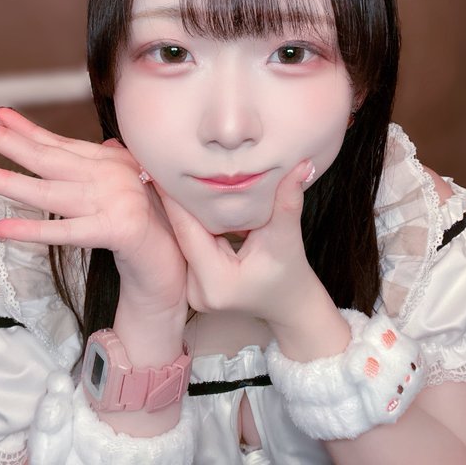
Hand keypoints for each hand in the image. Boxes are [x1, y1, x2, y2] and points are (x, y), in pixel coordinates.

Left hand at [0, 109, 186, 317]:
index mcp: (110, 163)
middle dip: (9, 143)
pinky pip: (69, 231)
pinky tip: (3, 229)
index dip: (27, 130)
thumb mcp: (125, 189)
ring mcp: (116, 200)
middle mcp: (111, 175)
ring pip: (51, 192)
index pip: (60, 143)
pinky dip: (35, 230)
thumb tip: (103, 141)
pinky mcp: (119, 228)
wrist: (177, 261)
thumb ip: (109, 165)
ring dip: (10, 183)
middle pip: (49, 159)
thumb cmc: (152, 224)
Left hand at [158, 160, 325, 327]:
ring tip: (168, 173)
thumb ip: (288, 201)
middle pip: (182, 234)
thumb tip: (302, 166)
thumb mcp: (287, 237)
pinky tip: (182, 197)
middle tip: (163, 161)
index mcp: (216, 282)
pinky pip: (186, 245)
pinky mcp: (192, 283)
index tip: (165, 167)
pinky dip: (189, 223)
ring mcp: (191, 290)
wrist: (290, 304)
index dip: (176, 198)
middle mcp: (197, 290)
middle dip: (176, 199)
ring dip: (180, 209)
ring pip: (181, 238)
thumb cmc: (290, 273)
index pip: (188, 230)